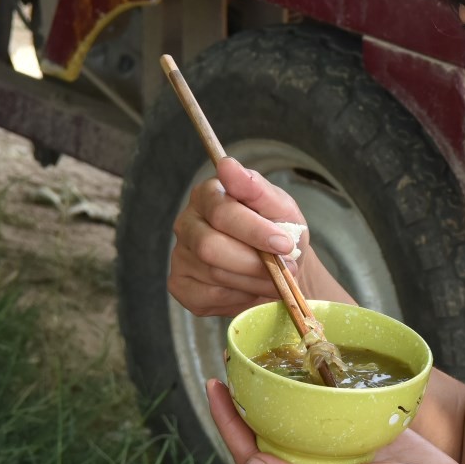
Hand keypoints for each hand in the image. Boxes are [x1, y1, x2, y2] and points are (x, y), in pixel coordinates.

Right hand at [169, 158, 309, 316]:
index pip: (222, 213)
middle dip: (254, 263)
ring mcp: (180, 254)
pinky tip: (250, 288)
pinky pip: (207, 297)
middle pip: (210, 247)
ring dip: (253, 281)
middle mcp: (187, 222)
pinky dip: (237, 298)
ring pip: (213, 274)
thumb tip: (227, 165)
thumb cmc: (278, 230)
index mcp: (208, 194)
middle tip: (285, 269)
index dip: (255, 232)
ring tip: (276, 279)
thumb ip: (255, 188)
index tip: (285, 244)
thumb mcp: (279, 207)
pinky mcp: (180, 285)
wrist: (279, 265)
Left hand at [205, 379, 464, 463]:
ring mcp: (343, 449)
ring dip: (283, 389)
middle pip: (271, 428)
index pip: (251, 448)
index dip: (228, 420)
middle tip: (238, 362)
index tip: (215, 384)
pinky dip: (323, 387)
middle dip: (250, 399)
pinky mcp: (369, 434)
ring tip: (270, 357)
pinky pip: (337, 407)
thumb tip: (251, 463)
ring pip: (301, 415)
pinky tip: (321, 362)